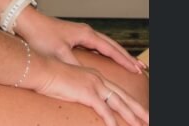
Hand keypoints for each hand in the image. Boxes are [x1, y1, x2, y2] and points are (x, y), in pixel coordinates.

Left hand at [17, 9, 145, 75]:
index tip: (136, 69)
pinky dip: (106, 52)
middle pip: (112, 45)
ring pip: (105, 44)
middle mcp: (86, 32)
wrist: (27, 22)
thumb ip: (75, 64)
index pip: (111, 50)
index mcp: (86, 34)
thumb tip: (89, 76)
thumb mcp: (59, 53)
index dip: (124, 60)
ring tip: (129, 64)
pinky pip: (96, 45)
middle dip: (126, 57)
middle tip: (140, 68)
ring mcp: (80, 33)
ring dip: (117, 54)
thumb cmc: (40, 34)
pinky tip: (108, 59)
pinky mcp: (74, 36)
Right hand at [31, 56, 148, 125]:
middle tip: (150, 120)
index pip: (118, 91)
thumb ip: (76, 89)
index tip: (139, 111)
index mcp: (94, 76)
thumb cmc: (47, 75)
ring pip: (119, 103)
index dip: (130, 102)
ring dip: (132, 116)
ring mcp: (94, 85)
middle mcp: (98, 79)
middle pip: (124, 97)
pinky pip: (104, 110)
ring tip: (143, 125)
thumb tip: (78, 98)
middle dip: (139, 109)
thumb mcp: (67, 82)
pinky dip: (111, 121)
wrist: (38, 68)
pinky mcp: (87, 93)